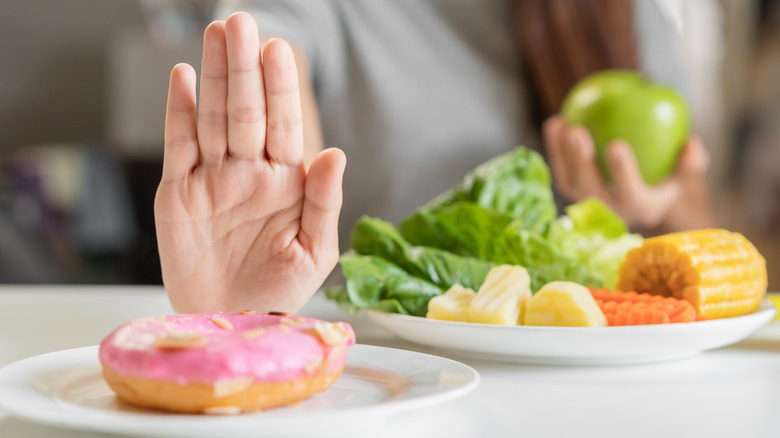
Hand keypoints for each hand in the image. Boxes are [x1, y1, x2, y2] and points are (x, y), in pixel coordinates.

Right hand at [154, 12, 344, 312]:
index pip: (284, 125)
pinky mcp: (178, 192)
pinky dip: (179, 113)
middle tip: (241, 23)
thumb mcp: (313, 253)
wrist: (230, 322)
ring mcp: (213, 179)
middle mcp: (249, 172)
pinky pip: (178, 145)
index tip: (278, 51)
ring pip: (212, 118)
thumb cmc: (278, 291)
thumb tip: (335, 154)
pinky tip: (184, 79)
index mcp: (286, 182)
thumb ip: (324, 202)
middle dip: (244, 68)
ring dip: (214, 77)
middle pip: (245, 111)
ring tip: (216, 35)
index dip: (280, 88)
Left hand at [543, 115, 709, 230]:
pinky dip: (554, 148)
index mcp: (641, 208)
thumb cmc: (666, 175)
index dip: (622, 173)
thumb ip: (692, 161)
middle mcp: (611, 212)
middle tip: (578, 131)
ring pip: (570, 182)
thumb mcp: (685, 171)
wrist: (641, 190)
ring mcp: (588, 204)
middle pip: (591, 190)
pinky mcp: (572, 192)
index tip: (616, 143)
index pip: (631, 194)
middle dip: (581, 162)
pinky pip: (560, 170)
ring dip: (562, 155)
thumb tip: (691, 143)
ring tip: (563, 124)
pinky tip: (556, 122)